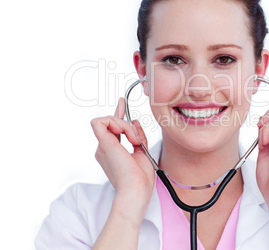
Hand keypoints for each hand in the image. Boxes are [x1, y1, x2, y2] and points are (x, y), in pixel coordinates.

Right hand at [90, 98, 154, 218]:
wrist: (136, 191)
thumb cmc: (140, 180)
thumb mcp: (142, 152)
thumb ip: (137, 136)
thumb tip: (134, 121)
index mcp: (112, 151)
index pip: (112, 127)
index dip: (118, 113)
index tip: (123, 102)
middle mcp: (105, 148)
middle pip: (111, 122)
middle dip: (126, 122)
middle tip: (137, 138)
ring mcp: (103, 146)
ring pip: (109, 120)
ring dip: (126, 125)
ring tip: (135, 140)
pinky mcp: (104, 144)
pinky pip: (102, 122)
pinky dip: (117, 123)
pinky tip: (127, 134)